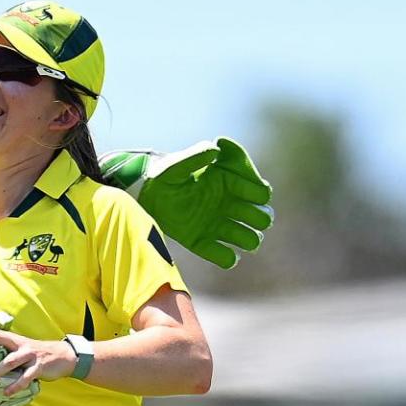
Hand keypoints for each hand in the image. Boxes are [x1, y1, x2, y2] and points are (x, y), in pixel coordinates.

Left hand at [0, 325, 75, 394]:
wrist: (63, 356)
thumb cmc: (34, 354)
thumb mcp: (17, 347)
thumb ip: (2, 349)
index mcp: (10, 338)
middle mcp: (18, 343)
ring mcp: (29, 354)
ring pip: (9, 361)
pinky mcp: (39, 366)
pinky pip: (26, 377)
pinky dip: (15, 386)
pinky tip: (6, 392)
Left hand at [100, 138, 272, 268]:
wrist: (142, 196)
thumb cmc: (162, 176)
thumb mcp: (176, 165)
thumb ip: (196, 156)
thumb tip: (218, 148)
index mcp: (229, 184)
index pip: (261, 191)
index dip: (258, 192)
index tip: (243, 189)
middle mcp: (228, 205)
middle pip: (263, 216)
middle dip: (260, 217)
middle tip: (241, 213)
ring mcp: (217, 225)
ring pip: (250, 238)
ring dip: (249, 239)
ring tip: (241, 237)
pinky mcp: (202, 242)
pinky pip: (225, 257)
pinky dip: (227, 258)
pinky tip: (225, 254)